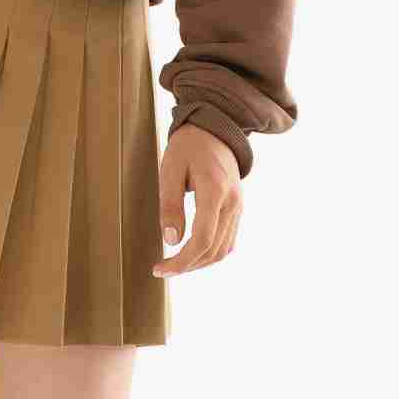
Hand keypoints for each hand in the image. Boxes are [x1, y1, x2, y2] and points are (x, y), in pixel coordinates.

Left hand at [152, 122, 241, 277]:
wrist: (214, 129)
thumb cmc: (187, 147)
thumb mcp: (170, 170)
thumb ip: (170, 206)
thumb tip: (172, 241)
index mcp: (215, 191)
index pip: (202, 239)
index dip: (181, 261)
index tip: (160, 268)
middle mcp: (232, 203)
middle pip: (213, 250)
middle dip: (187, 266)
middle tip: (162, 269)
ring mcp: (238, 207)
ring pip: (223, 250)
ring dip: (199, 263)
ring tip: (175, 264)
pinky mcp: (237, 208)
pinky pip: (228, 241)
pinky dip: (211, 253)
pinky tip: (192, 252)